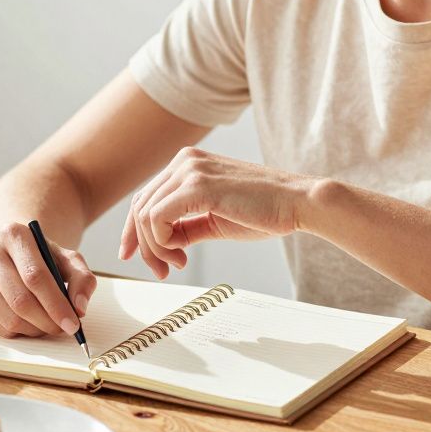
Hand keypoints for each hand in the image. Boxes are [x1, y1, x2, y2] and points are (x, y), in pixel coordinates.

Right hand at [0, 223, 96, 337]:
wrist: (12, 251)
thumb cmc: (42, 257)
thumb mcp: (68, 259)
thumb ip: (82, 279)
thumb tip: (80, 307)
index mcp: (13, 233)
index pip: (35, 276)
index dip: (56, 304)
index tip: (73, 324)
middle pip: (20, 300)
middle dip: (47, 322)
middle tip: (64, 329)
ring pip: (9, 318)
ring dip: (35, 330)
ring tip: (48, 324)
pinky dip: (18, 332)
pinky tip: (28, 322)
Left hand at [119, 147, 317, 278]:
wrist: (297, 203)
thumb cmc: (263, 211)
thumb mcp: (214, 219)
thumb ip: (185, 226)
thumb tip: (162, 243)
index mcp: (188, 163)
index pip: (146, 197)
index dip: (134, 230)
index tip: (133, 255)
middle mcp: (184, 160)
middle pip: (140, 206)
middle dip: (143, 245)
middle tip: (160, 271)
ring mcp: (189, 170)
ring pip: (145, 215)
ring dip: (155, 248)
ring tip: (176, 264)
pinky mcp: (196, 187)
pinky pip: (157, 219)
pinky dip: (161, 243)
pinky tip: (181, 255)